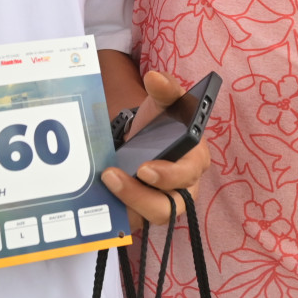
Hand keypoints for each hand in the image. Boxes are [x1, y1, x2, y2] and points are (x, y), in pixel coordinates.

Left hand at [99, 70, 210, 225]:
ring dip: (130, 201)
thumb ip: (164, 88)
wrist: (138, 138)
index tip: (144, 169)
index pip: (192, 170)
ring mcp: (165, 203)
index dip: (171, 174)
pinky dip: (119, 211)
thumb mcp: (162, 102)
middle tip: (113, 175)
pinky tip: (101, 198)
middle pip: (174, 202)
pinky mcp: (144, 213)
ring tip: (107, 182)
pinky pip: (136, 220)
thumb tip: (154, 77)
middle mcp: (185, 186)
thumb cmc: (158, 123)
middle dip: (143, 192)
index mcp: (195, 157)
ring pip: (156, 215)